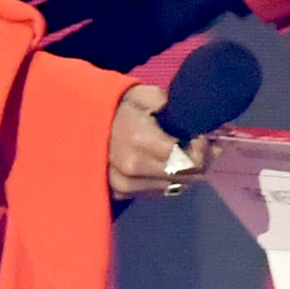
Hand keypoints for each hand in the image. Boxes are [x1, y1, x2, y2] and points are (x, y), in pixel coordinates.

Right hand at [108, 85, 212, 199]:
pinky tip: (172, 163)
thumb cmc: (117, 105)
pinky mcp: (121, 193)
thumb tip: (201, 123)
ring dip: (189, 172)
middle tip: (209, 145)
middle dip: (203, 161)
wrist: (81, 122)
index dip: (204, 149)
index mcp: (139, 141)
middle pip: (185, 176)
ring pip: (175, 186)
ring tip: (191, 153)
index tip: (203, 135)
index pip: (187, 160)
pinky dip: (172, 179)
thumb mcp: (146, 95)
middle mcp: (133, 169)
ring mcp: (125, 185)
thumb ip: (174, 108)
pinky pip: (160, 190)